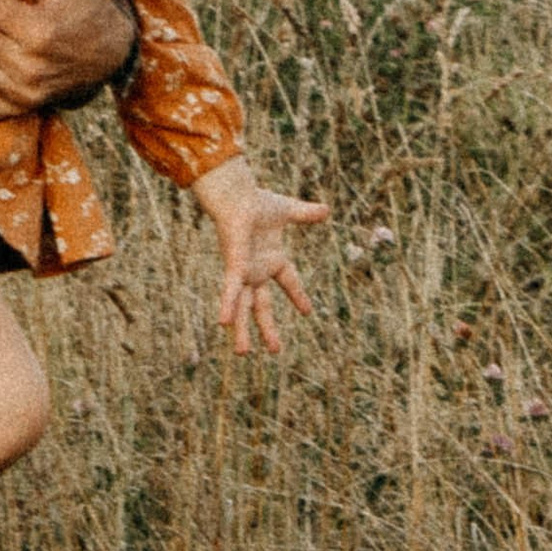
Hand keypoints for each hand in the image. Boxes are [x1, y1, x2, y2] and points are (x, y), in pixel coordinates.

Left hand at [190, 154, 330, 354]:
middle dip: (268, 328)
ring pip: (244, 307)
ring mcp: (245, 272)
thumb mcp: (288, 211)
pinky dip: (228, 305)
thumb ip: (306, 214)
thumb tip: (327, 209)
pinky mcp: (234, 268)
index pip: (289, 281)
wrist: (238, 196)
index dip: (298, 296)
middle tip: (276, 350)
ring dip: (243, 330)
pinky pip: (232, 291)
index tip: (307, 311)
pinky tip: (224, 323)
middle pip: (263, 306)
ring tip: (242, 354)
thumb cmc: (258, 202)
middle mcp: (257, 270)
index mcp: (272, 258)